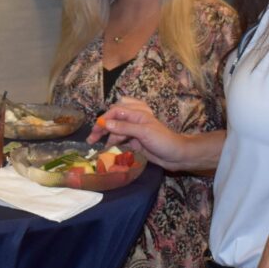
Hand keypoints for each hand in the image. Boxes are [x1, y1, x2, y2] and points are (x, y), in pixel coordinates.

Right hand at [89, 97, 222, 173]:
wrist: (177, 156)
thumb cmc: (163, 141)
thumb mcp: (143, 133)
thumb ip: (124, 128)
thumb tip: (106, 124)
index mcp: (137, 114)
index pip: (116, 111)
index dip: (105, 119)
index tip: (96, 129)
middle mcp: (134, 121)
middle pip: (114, 120)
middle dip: (102, 128)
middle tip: (91, 139)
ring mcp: (135, 132)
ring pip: (116, 131)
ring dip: (107, 138)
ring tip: (99, 148)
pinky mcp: (135, 142)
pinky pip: (121, 141)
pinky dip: (114, 145)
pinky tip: (108, 151)